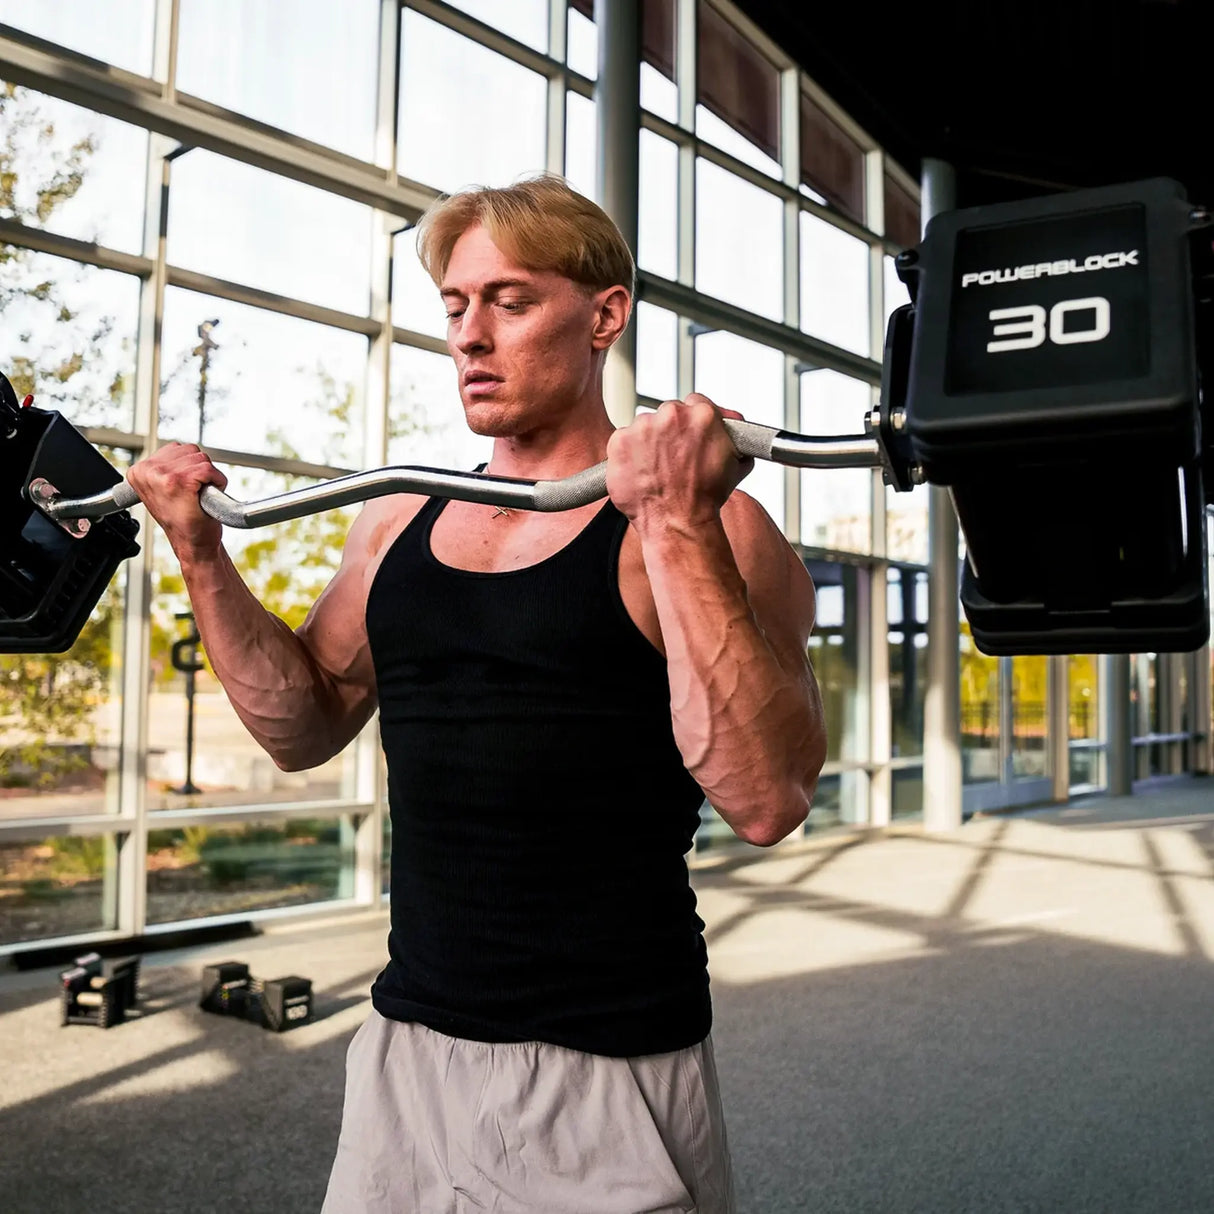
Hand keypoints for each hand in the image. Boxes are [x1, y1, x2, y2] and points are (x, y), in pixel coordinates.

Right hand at [126, 442, 228, 564]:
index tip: (182, 489)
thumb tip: (176, 451)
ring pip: (201, 458)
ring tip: (197, 495)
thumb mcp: (162, 491)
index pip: (177, 449)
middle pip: (190, 451)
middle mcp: (147, 470)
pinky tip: (206, 497)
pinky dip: (218, 482)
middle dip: (199, 470)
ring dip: (208, 476)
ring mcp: (163, 475)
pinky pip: (209, 469)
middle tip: (192, 494)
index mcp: (139, 471)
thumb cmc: (183, 520)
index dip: (188, 468)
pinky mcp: (180, 481)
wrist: (193, 544)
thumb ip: (163, 468)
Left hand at [605, 394, 753, 532]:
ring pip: (644, 427)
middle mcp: (672, 416)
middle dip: (670, 433)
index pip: (694, 404)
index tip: (688, 437)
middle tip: (673, 459)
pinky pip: (622, 441)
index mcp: (702, 415)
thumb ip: (734, 434)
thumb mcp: (736, 463)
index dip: (691, 424)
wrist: (678, 523)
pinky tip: (640, 473)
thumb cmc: (705, 499)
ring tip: (656, 471)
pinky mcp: (619, 442)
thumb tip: (730, 419)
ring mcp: (643, 428)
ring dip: (648, 444)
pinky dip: (628, 455)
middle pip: (668, 414)